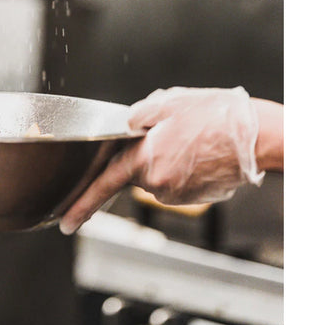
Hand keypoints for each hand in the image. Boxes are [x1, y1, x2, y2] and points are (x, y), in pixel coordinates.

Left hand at [59, 86, 264, 234]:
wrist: (258, 137)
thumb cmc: (216, 116)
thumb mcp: (169, 102)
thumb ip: (138, 115)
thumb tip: (125, 125)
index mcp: (145, 158)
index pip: (104, 184)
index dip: (82, 205)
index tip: (66, 222)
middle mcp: (158, 182)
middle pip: (136, 173)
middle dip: (148, 157)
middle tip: (176, 136)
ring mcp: (178, 194)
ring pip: (159, 177)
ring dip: (168, 161)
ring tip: (193, 141)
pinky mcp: (195, 199)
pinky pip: (177, 183)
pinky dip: (183, 170)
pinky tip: (201, 154)